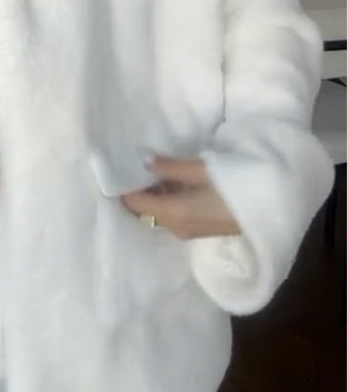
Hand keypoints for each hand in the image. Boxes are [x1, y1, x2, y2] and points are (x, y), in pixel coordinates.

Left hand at [120, 154, 240, 239]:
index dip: (124, 186)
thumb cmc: (235, 185)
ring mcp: (187, 231)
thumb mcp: (201, 169)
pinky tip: (174, 183)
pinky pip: (172, 215)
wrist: (271, 208)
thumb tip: (143, 160)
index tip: (120, 167)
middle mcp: (175, 227)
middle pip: (144, 210)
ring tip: (154, 170)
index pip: (134, 203)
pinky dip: (167, 201)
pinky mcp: (199, 229)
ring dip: (154, 195)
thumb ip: (169, 166)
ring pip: (158, 213)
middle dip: (138, 190)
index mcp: (171, 213)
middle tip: (135, 165)